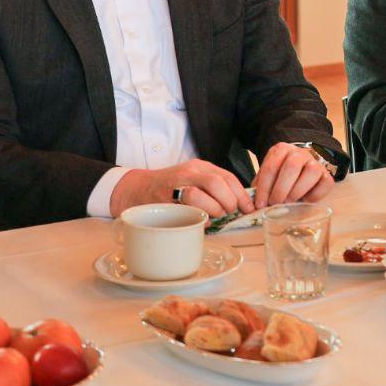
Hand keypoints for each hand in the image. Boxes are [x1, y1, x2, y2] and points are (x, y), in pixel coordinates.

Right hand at [110, 159, 252, 217]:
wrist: (137, 188)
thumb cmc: (171, 187)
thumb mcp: (195, 179)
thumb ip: (214, 187)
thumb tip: (240, 204)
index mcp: (201, 166)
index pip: (228, 177)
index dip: (241, 194)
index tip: (248, 208)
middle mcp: (189, 172)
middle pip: (216, 182)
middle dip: (228, 201)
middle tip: (230, 212)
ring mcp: (175, 184)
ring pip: (199, 193)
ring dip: (213, 208)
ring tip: (216, 215)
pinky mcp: (164, 199)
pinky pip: (183, 207)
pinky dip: (197, 215)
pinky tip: (202, 220)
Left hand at [253, 143, 335, 207]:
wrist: (301, 168)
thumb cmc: (281, 175)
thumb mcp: (268, 176)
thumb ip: (261, 185)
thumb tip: (254, 203)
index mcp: (282, 150)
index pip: (271, 167)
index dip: (264, 188)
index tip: (260, 204)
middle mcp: (300, 153)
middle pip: (292, 167)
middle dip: (281, 189)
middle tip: (275, 203)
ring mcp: (315, 162)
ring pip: (311, 172)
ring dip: (297, 191)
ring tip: (288, 202)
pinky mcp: (327, 174)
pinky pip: (326, 182)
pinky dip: (315, 195)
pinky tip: (305, 200)